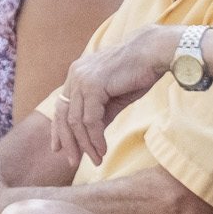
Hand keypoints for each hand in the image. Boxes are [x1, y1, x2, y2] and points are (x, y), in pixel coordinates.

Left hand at [51, 26, 177, 165]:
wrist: (154, 53)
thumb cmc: (138, 72)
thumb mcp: (114, 97)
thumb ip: (100, 114)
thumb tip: (92, 137)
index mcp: (77, 74)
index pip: (61, 106)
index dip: (59, 129)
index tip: (60, 148)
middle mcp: (75, 75)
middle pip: (63, 115)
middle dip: (68, 141)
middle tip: (73, 161)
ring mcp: (82, 79)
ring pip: (76, 121)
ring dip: (86, 144)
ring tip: (96, 159)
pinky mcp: (93, 86)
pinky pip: (90, 120)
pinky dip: (95, 138)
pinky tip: (103, 149)